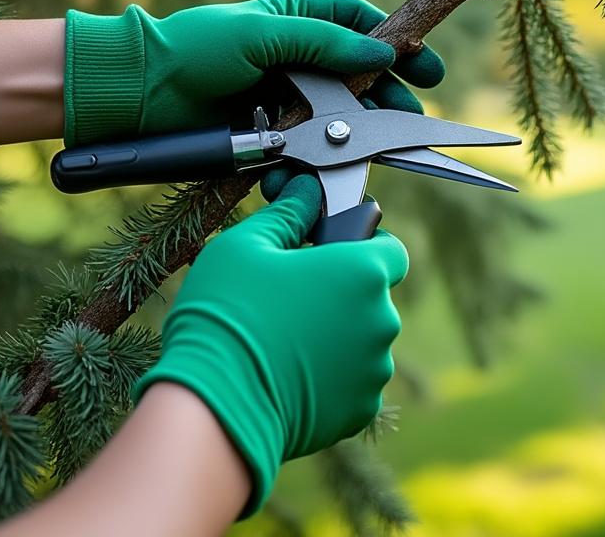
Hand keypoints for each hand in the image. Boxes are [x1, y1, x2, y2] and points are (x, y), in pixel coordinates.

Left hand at [63, 0, 444, 145]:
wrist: (139, 97)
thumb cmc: (195, 49)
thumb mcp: (263, 34)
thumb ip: (324, 43)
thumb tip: (382, 52)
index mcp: (298, 19)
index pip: (362, 25)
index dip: (399, 44)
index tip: (427, 68)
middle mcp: (298, 60)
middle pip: (361, 79)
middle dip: (387, 99)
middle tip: (409, 116)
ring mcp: (286, 101)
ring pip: (339, 123)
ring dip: (353, 139)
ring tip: (368, 151)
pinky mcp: (271, 139)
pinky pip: (304, 156)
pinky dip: (308, 166)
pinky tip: (305, 171)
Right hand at [132, 174, 407, 514]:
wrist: (214, 406)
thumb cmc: (227, 317)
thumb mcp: (245, 245)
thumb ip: (287, 214)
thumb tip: (305, 195)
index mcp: (363, 272)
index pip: (390, 248)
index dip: (361, 245)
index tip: (329, 253)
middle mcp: (382, 320)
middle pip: (371, 298)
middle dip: (340, 295)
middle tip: (290, 299)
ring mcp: (375, 369)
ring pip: (363, 342)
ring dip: (336, 338)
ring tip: (282, 342)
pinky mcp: (360, 410)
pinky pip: (352, 383)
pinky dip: (329, 379)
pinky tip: (287, 376)